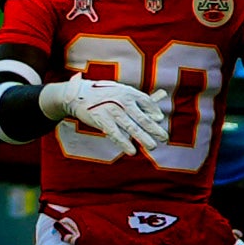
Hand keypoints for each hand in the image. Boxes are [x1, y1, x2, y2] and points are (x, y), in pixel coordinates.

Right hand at [42, 78, 170, 153]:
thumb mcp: (121, 92)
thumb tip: (158, 116)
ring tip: (153, 146)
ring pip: (131, 127)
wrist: (78, 94)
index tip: (159, 120)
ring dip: (143, 138)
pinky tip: (132, 151)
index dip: (155, 112)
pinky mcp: (102, 120)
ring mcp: (112, 111)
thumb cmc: (104, 95)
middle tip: (165, 138)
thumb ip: (139, 102)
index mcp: (129, 92)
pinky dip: (124, 143)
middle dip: (154, 129)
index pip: (147, 102)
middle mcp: (122, 101)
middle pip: (142, 117)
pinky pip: (115, 134)